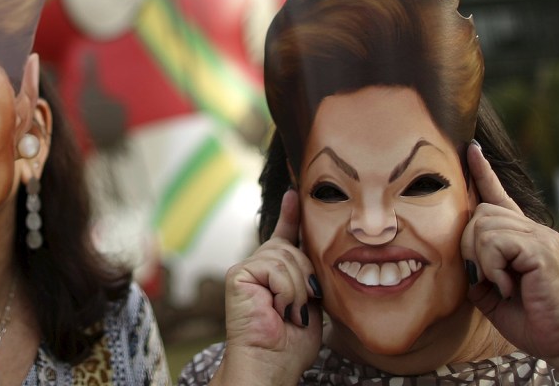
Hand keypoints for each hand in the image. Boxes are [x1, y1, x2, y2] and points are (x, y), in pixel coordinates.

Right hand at [219, 189, 321, 384]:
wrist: (270, 365)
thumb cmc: (291, 344)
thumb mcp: (311, 302)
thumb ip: (310, 275)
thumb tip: (320, 248)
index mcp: (276, 272)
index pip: (286, 237)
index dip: (290, 215)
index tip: (295, 194)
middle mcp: (258, 265)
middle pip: (294, 249)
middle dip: (307, 279)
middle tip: (301, 309)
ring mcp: (246, 268)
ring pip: (287, 257)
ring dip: (298, 289)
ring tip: (289, 313)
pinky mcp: (238, 274)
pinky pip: (275, 267)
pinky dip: (285, 290)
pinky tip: (278, 308)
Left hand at [459, 142, 558, 363]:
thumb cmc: (537, 323)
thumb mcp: (496, 298)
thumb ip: (480, 276)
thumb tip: (465, 269)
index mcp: (524, 237)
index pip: (499, 196)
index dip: (483, 173)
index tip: (471, 149)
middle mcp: (535, 230)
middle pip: (480, 212)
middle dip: (470, 245)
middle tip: (487, 277)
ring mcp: (540, 237)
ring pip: (484, 225)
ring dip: (482, 259)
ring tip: (502, 285)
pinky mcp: (541, 249)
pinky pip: (497, 243)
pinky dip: (493, 267)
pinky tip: (509, 287)